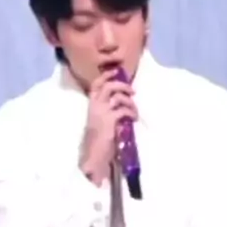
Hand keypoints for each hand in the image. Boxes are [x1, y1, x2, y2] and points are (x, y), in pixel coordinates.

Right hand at [80, 68, 137, 184]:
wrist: (94, 155)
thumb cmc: (98, 140)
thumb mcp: (101, 122)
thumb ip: (108, 111)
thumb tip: (122, 103)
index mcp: (91, 106)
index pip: (96, 85)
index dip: (106, 75)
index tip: (117, 71)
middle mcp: (95, 106)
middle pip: (109, 86)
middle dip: (122, 85)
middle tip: (132, 91)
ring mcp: (102, 112)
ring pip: (118, 97)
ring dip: (130, 101)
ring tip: (134, 110)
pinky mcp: (110, 120)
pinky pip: (124, 110)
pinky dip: (132, 112)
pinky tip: (134, 118)